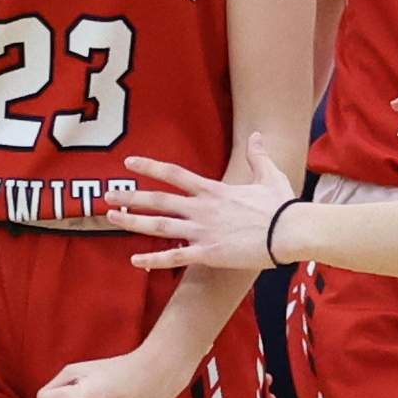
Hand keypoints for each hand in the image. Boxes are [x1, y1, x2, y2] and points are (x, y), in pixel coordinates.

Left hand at [110, 133, 296, 270]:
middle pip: (158, 200)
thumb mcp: (270, 175)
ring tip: (111, 219)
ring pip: (159, 226)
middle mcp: (202, 208)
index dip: (150, 167)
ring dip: (133, 223)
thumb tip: (257, 135)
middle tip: (107, 196)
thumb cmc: (281, 206)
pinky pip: (175, 257)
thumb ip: (258, 155)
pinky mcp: (208, 253)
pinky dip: (154, 260)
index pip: (174, 174)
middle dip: (131, 197)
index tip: (128, 163)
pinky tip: (135, 262)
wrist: (290, 232)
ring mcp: (203, 231)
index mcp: (213, 190)